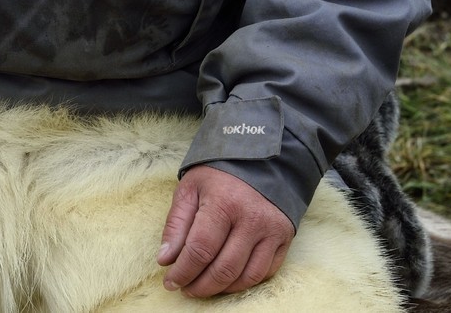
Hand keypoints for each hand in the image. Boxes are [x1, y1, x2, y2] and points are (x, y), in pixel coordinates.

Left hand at [157, 165, 294, 296]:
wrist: (261, 160)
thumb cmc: (218, 174)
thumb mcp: (189, 189)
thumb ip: (176, 224)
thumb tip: (165, 260)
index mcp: (223, 202)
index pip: (200, 249)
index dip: (183, 271)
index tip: (170, 281)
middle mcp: (252, 219)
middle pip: (224, 268)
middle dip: (200, 285)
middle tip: (185, 289)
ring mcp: (272, 231)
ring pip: (247, 276)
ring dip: (222, 289)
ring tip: (203, 287)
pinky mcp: (285, 239)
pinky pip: (265, 272)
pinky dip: (244, 282)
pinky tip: (227, 281)